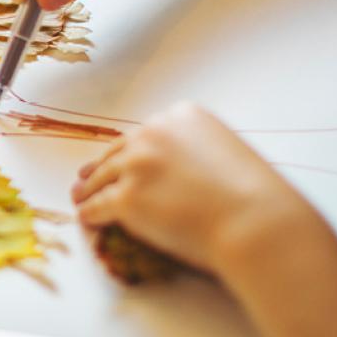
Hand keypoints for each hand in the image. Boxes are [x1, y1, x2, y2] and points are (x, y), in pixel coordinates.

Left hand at [72, 102, 316, 273]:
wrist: (256, 222)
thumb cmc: (255, 196)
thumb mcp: (226, 151)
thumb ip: (195, 150)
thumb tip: (176, 170)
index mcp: (181, 115)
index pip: (145, 134)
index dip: (131, 151)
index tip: (123, 159)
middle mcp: (154, 132)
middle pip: (118, 151)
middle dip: (102, 166)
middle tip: (86, 176)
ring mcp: (137, 164)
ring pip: (102, 177)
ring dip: (89, 189)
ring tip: (80, 197)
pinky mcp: (127, 198)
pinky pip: (98, 206)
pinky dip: (90, 213)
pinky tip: (86, 218)